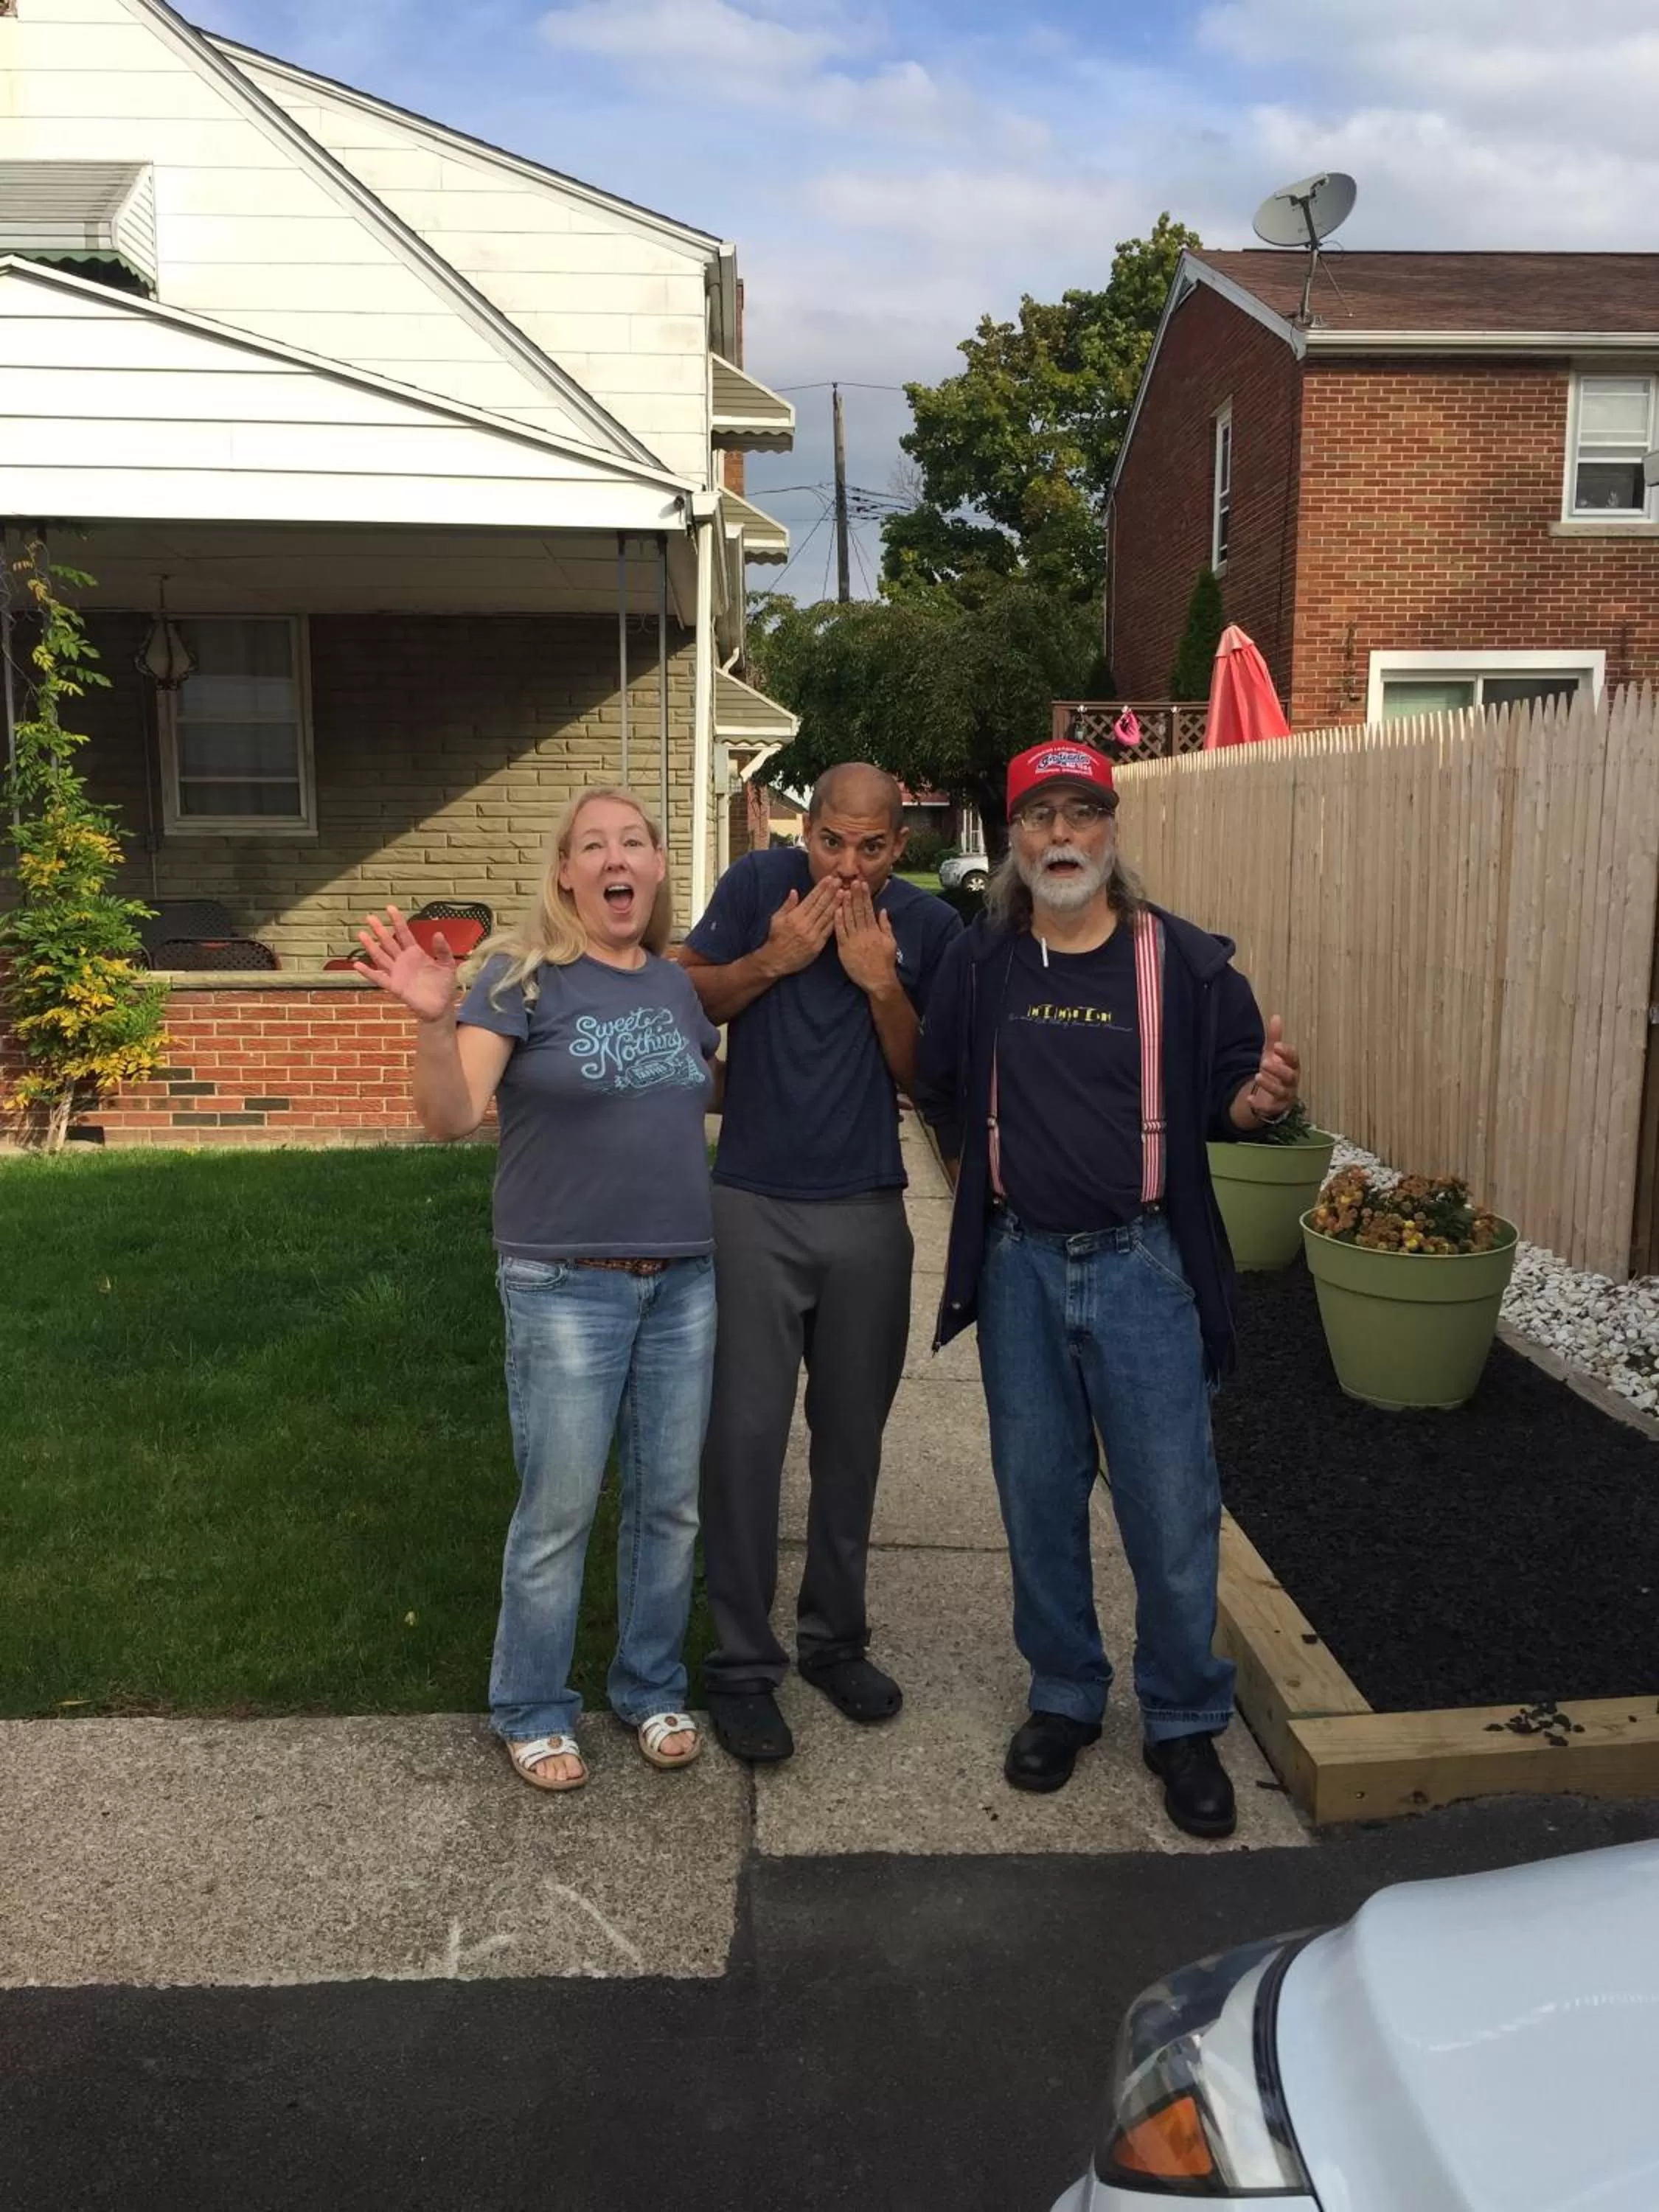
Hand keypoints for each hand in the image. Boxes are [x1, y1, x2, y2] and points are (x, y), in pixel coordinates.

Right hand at [351, 904, 458, 1022]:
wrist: (441, 1007)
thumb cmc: (443, 986)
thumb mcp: (447, 965)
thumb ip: (443, 950)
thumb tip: (438, 933)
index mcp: (416, 953)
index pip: (404, 934)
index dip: (397, 921)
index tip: (389, 908)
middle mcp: (403, 961)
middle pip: (389, 942)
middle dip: (380, 930)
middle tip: (369, 917)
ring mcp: (397, 973)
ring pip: (381, 957)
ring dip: (371, 946)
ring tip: (361, 934)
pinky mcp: (395, 987)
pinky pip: (379, 978)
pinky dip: (368, 972)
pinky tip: (357, 965)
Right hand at [756, 876, 843, 978]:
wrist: (776, 960)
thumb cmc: (776, 938)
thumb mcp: (776, 919)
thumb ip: (787, 905)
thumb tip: (794, 891)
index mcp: (795, 916)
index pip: (811, 899)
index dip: (821, 888)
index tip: (829, 878)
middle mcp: (805, 924)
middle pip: (821, 905)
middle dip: (831, 892)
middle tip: (841, 881)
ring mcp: (812, 935)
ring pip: (827, 916)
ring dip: (837, 904)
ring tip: (845, 893)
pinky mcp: (818, 945)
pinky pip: (829, 930)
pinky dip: (836, 920)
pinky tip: (843, 912)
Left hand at [834, 881, 899, 996]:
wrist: (878, 980)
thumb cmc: (885, 962)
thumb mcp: (890, 942)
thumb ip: (886, 926)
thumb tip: (883, 911)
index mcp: (875, 930)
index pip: (868, 909)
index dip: (864, 896)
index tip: (862, 884)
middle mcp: (864, 933)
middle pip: (858, 911)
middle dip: (854, 895)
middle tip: (851, 881)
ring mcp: (853, 940)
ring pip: (848, 919)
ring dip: (845, 904)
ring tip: (842, 891)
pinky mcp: (844, 949)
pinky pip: (840, 933)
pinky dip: (838, 921)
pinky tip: (835, 910)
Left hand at [1236, 1015, 1299, 1124]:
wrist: (1269, 1097)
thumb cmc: (1274, 1073)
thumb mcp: (1271, 1055)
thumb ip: (1273, 1038)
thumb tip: (1276, 1017)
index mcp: (1292, 1067)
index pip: (1294, 1059)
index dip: (1286, 1053)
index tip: (1276, 1046)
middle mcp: (1291, 1082)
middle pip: (1290, 1076)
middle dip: (1278, 1069)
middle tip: (1264, 1062)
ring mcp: (1285, 1096)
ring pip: (1281, 1092)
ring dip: (1270, 1084)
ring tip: (1258, 1076)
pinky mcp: (1275, 1108)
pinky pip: (1269, 1109)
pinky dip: (1259, 1104)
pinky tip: (1249, 1099)